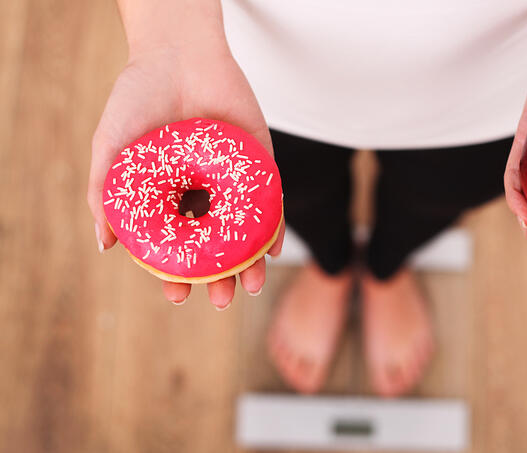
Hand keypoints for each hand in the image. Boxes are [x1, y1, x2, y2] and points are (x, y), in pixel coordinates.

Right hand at [87, 40, 284, 308]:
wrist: (177, 54)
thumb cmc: (137, 99)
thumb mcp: (111, 148)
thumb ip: (105, 194)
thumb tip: (105, 245)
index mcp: (170, 197)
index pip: (177, 246)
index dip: (176, 273)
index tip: (177, 296)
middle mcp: (203, 194)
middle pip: (215, 246)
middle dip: (219, 278)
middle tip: (221, 300)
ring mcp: (233, 181)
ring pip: (245, 232)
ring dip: (249, 263)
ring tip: (248, 286)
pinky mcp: (260, 163)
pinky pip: (271, 201)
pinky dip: (273, 227)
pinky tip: (271, 251)